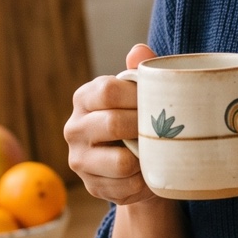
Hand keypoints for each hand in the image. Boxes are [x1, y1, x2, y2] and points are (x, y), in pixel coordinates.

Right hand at [65, 44, 156, 205]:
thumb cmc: (139, 122)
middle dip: (144, 128)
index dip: (137, 97)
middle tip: (164, 130)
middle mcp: (73, 127)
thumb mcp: (140, 96)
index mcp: (84, 98)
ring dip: (145, 159)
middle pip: (113, 124)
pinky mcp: (92, 186)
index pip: (108, 91)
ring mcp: (79, 160)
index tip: (157, 103)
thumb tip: (139, 50)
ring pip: (120, 162)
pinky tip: (148, 173)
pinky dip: (144, 182)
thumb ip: (140, 73)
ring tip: (156, 153)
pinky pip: (126, 187)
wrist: (137, 167)